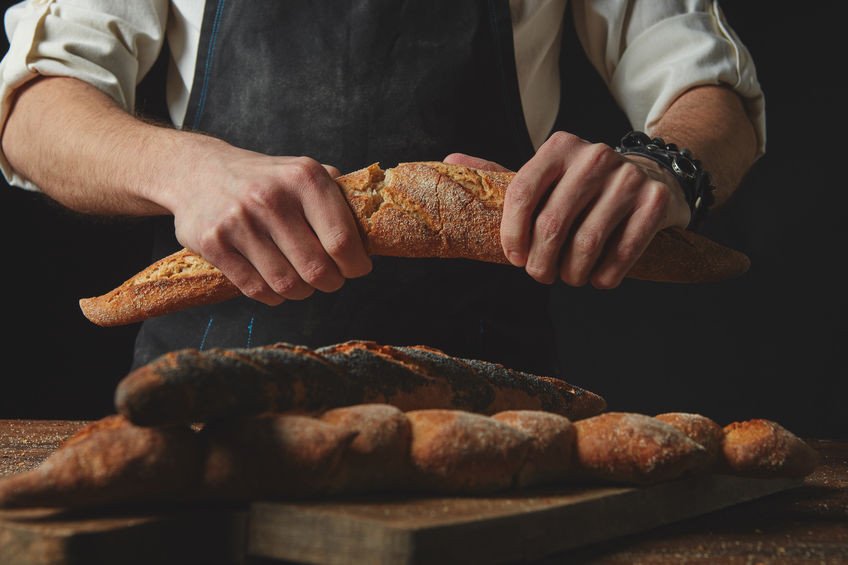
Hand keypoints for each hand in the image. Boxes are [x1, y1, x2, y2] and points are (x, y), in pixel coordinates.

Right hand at [165, 141, 371, 305]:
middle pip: (317, 270)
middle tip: (330, 279)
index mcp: (304, 178)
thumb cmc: (264, 179)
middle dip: (330, 282)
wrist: (197, 171)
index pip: (342, 241)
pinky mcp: (213, 243)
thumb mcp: (302, 172)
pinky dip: (272, 296)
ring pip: (287, 285)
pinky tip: (275, 284)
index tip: (356, 269)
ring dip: (301, 292)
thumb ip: (338, 197)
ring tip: (303, 282)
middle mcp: (271, 197)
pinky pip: (255, 289)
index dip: (356, 266)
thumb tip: (374, 233)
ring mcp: (238, 221)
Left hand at [446, 131, 690, 288]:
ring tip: (570, 277)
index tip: (514, 257)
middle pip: (552, 224)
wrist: (653, 176)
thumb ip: (501, 174)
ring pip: (586, 244)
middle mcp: (594, 156)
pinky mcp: (654, 202)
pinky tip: (599, 278)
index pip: (522, 193)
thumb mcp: (545, 175)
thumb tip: (450, 160)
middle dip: (541, 263)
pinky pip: (623, 253)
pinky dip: (605, 276)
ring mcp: (628, 178)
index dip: (512, 234)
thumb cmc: (583, 185)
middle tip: (541, 275)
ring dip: (572, 274)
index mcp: (559, 147)